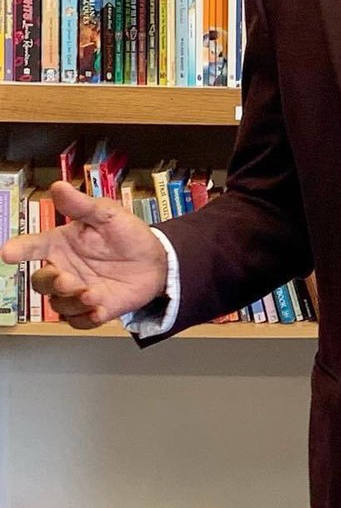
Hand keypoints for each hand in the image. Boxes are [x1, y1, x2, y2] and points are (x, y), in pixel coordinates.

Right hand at [0, 182, 168, 328]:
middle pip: (41, 282)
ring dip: (71, 302)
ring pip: (58, 304)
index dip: (19, 249)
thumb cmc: (128, 235)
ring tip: (91, 294)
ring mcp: (77, 292)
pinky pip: (79, 321)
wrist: (157, 260)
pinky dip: (86, 318)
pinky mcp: (93, 310)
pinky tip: (98, 311)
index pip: (33, 246)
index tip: (8, 252)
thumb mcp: (108, 215)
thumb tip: (58, 186)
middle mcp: (64, 270)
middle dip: (50, 283)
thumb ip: (81, 206)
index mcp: (61, 245)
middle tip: (68, 280)